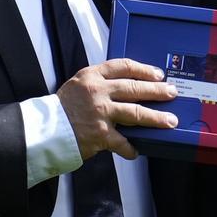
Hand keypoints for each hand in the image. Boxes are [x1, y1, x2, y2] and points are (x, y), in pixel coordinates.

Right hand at [57, 58, 177, 160]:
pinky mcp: (100, 134)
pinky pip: (122, 142)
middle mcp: (98, 91)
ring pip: (135, 113)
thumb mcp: (78, 85)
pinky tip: (136, 150)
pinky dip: (131, 148)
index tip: (157, 74)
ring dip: (156, 118)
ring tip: (170, 121)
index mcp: (92, 76)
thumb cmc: (62, 108)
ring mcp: (100, 113)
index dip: (144, 70)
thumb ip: (99, 83)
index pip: (123, 66)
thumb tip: (126, 87)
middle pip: (134, 88)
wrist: (44, 129)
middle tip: (171, 93)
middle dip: (157, 91)